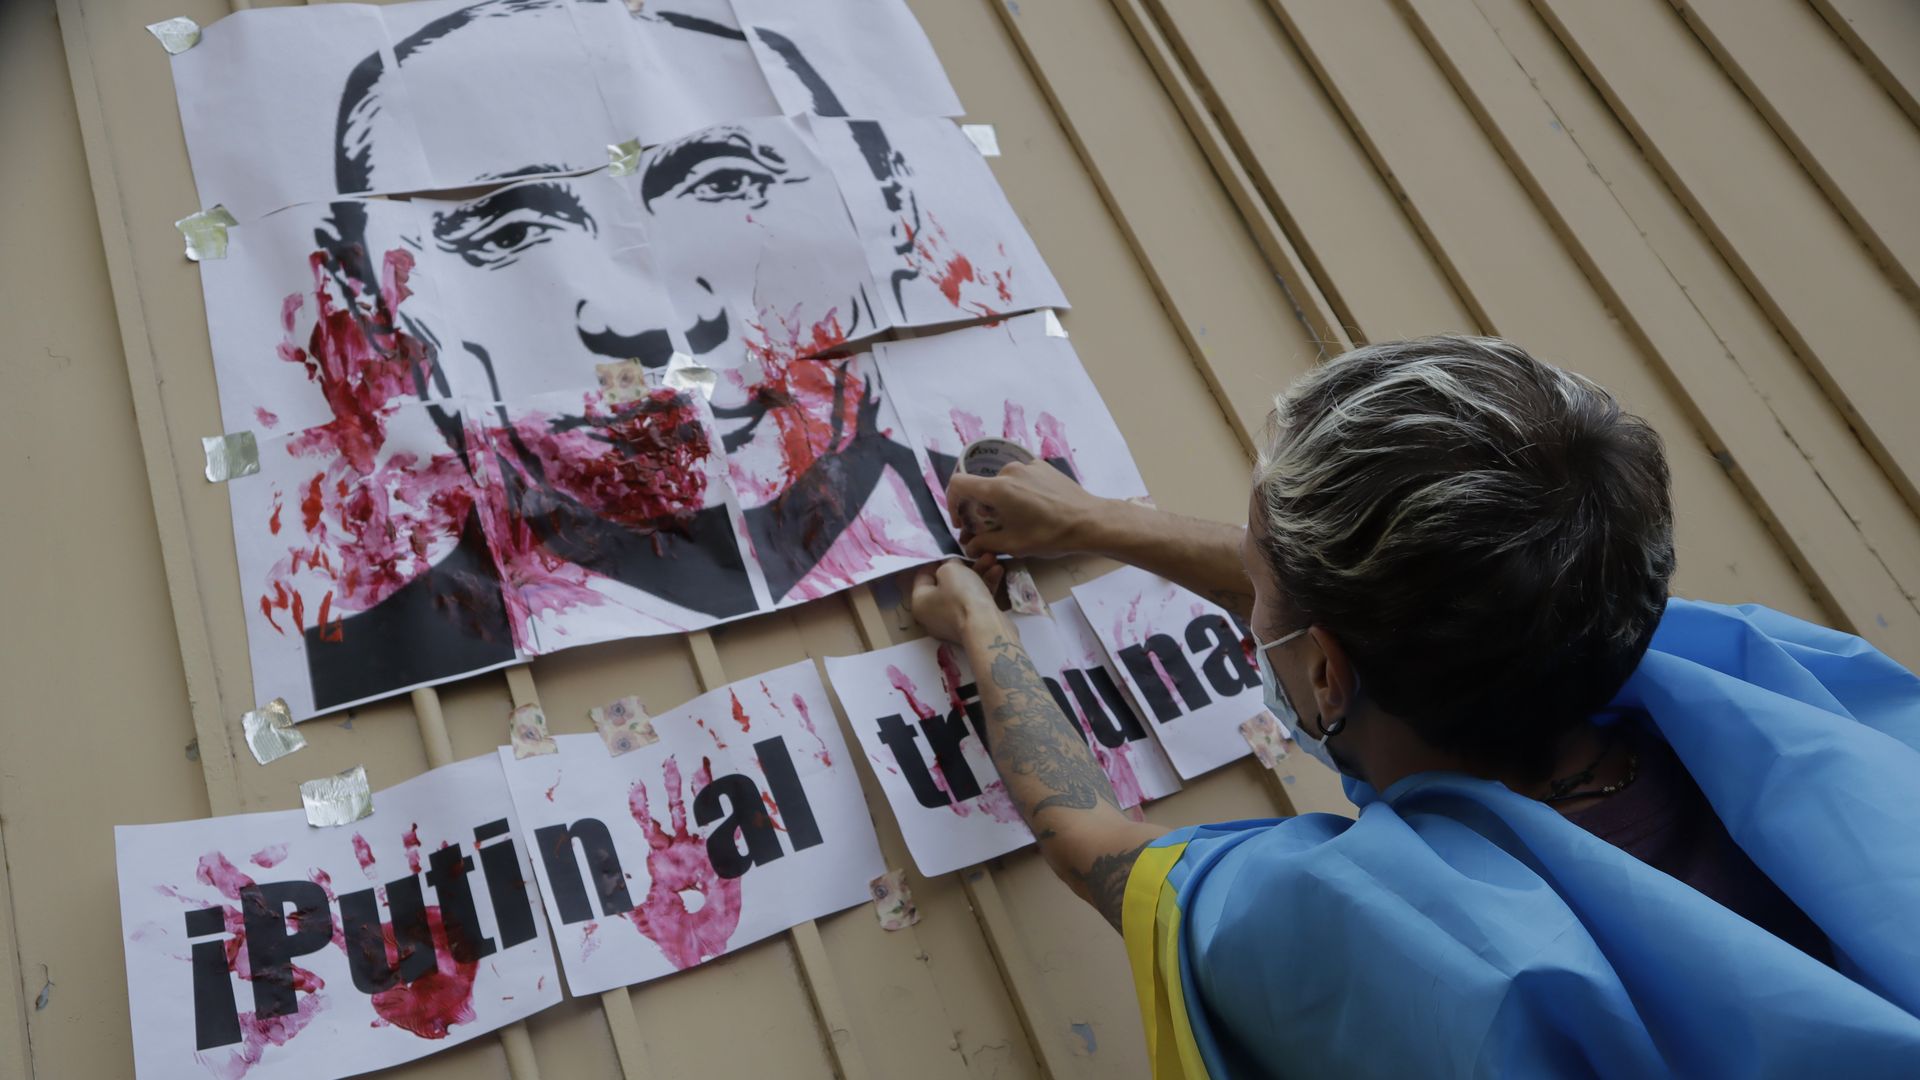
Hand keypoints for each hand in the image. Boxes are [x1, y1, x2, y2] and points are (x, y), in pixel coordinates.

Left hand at [902, 559, 1004, 643]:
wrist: (985, 627)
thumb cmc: (961, 596)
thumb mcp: (950, 570)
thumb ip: (948, 563)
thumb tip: (952, 566)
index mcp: (919, 602)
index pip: (923, 576)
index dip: (937, 561)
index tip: (951, 551)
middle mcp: (932, 614)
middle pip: (946, 583)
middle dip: (964, 566)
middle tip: (975, 554)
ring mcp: (952, 621)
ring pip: (964, 590)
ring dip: (978, 573)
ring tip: (991, 558)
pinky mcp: (971, 625)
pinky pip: (975, 601)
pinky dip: (985, 586)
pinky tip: (997, 571)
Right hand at [948, 462, 1108, 558]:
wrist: (1090, 521)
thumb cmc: (1051, 535)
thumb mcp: (1014, 545)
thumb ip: (985, 543)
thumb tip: (969, 546)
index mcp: (998, 488)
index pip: (958, 484)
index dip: (952, 502)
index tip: (961, 521)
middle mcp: (1009, 470)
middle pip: (982, 487)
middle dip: (979, 509)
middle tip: (989, 530)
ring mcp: (1027, 465)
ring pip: (1001, 484)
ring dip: (1000, 501)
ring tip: (1015, 521)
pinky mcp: (1042, 466)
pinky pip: (1020, 479)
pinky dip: (1017, 493)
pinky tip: (1032, 510)